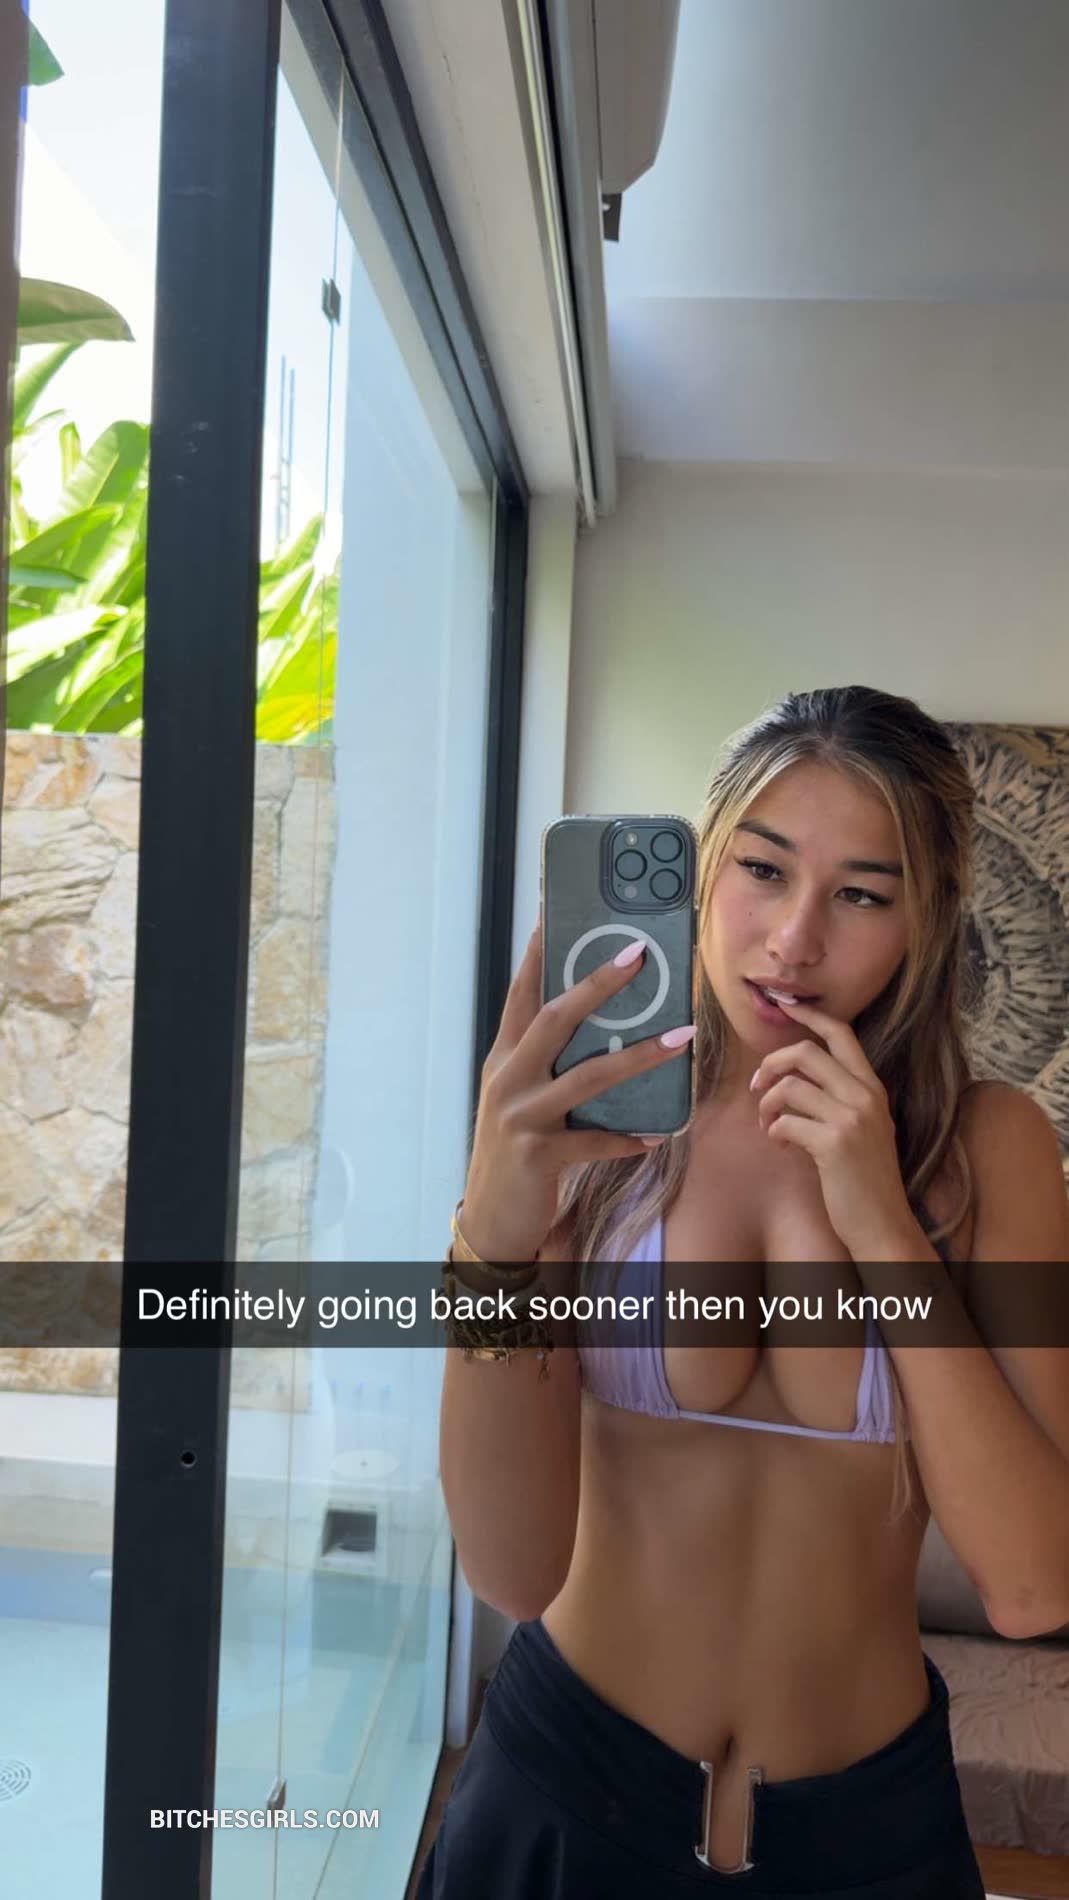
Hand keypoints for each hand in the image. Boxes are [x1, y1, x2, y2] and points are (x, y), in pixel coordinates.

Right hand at [460, 922, 694, 1262]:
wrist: (492, 1215)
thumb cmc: (517, 1149)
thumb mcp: (522, 1097)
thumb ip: (550, 1063)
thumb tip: (605, 1027)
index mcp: (504, 1058)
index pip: (521, 994)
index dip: (539, 954)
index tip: (557, 914)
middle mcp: (508, 1079)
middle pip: (553, 1019)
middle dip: (598, 985)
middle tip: (639, 956)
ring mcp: (521, 1117)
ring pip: (585, 1077)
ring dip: (637, 1057)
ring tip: (681, 1038)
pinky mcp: (538, 1155)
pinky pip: (592, 1142)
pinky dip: (625, 1139)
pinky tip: (655, 1136)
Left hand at [750, 1001, 915, 1258]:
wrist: (883, 1223)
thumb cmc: (864, 1177)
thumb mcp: (863, 1128)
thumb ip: (838, 1098)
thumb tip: (790, 1079)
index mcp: (873, 1088)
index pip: (842, 1035)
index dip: (810, 1017)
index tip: (786, 1006)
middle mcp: (866, 1096)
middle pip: (806, 1053)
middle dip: (772, 1064)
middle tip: (757, 1087)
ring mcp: (852, 1119)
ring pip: (790, 1087)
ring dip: (767, 1106)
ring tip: (769, 1126)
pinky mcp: (835, 1144)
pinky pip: (785, 1122)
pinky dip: (774, 1132)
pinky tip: (782, 1145)